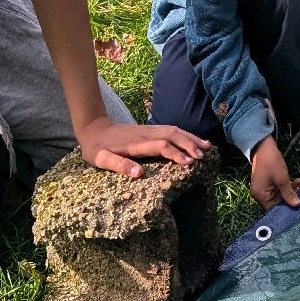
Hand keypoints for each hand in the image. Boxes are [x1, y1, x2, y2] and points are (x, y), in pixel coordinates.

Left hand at [78, 117, 208, 176]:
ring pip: (174, 130)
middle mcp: (145, 134)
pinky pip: (170, 130)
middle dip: (189, 144)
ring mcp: (148, 130)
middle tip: (204, 155)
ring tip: (207, 146)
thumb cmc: (96, 147)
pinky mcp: (149, 130)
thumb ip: (120, 164)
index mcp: (136, 143)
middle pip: (172, 135)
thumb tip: (140, 173)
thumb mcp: (101, 159)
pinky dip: (184, 134)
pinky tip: (193, 140)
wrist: (93, 127)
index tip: (189, 163)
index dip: (176, 153)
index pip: (161, 146)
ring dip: (190, 137)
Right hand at [248, 136, 299, 209]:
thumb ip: (289, 193)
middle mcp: (260, 195)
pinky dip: (287, 186)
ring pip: (279, 195)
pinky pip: (278, 189)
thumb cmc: (271, 163)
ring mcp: (264, 189)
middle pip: (277, 203)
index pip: (273, 209)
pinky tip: (296, 180)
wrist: (264, 146)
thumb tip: (297, 205)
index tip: (298, 208)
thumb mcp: (282, 179)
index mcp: (261, 196)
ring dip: (290, 190)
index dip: (286, 209)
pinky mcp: (268, 183)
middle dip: (290, 198)